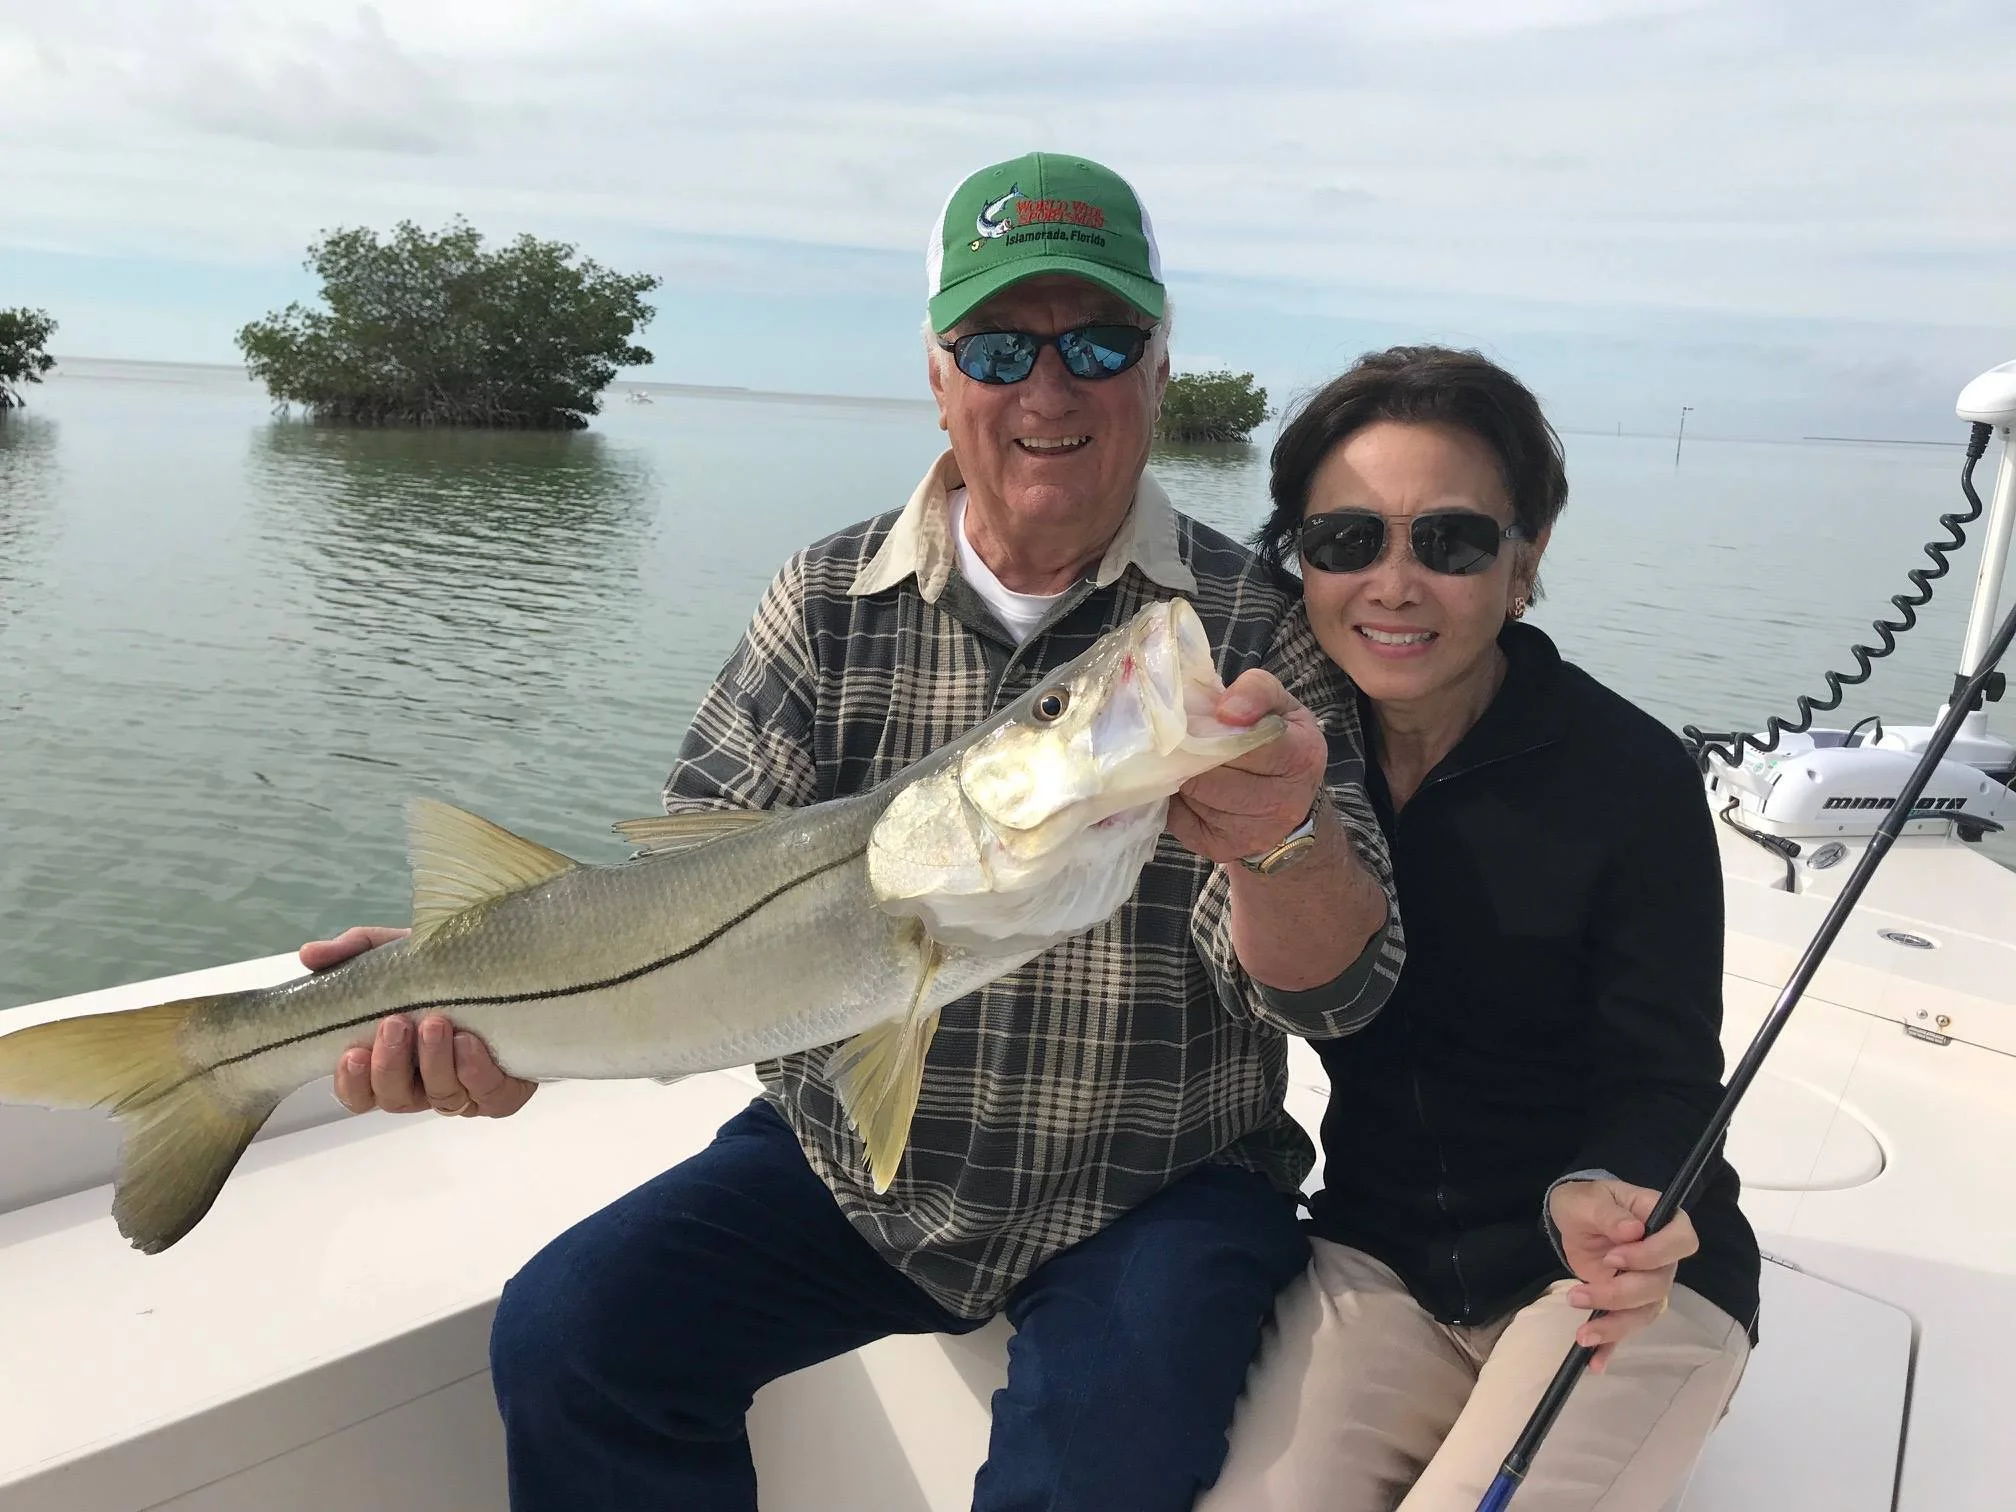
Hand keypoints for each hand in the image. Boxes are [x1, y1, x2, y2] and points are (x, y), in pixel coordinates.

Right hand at [302, 925, 537, 1118]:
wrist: (508, 963)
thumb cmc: (443, 967)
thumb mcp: (396, 951)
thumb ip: (352, 951)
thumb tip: (309, 954)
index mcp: (391, 1062)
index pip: (358, 1093)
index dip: (351, 1082)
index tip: (352, 1051)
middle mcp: (423, 1084)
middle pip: (395, 1099)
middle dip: (391, 1065)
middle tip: (395, 1023)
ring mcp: (463, 1091)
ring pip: (441, 1098)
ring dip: (434, 1063)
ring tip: (436, 1024)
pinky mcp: (502, 1092)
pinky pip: (488, 1097)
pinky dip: (476, 1072)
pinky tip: (469, 1043)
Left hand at [1165, 670, 1327, 865]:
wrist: (1289, 805)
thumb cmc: (1280, 743)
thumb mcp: (1280, 705)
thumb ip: (1257, 690)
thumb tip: (1225, 711)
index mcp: (1301, 758)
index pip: (1245, 742)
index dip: (1214, 728)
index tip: (1201, 719)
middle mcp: (1282, 803)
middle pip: (1211, 774)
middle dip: (1190, 753)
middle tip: (1184, 740)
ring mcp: (1251, 833)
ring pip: (1193, 796)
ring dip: (1182, 775)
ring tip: (1188, 762)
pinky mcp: (1220, 849)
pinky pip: (1179, 819)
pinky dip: (1177, 800)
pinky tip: (1190, 788)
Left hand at [1548, 1179, 1697, 1371]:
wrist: (1574, 1217)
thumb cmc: (1587, 1201)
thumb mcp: (1589, 1199)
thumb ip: (1609, 1214)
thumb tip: (1632, 1231)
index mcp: (1663, 1222)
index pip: (1680, 1242)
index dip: (1653, 1255)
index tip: (1614, 1259)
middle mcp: (1663, 1257)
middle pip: (1658, 1286)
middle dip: (1619, 1295)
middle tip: (1578, 1294)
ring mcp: (1647, 1282)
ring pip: (1644, 1312)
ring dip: (1614, 1326)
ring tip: (1582, 1334)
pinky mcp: (1627, 1302)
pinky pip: (1626, 1328)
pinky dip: (1611, 1346)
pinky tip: (1595, 1363)